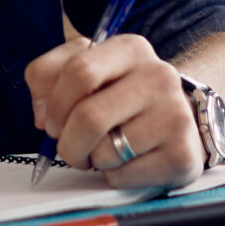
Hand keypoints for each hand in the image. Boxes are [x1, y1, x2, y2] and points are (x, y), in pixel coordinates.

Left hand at [25, 33, 203, 187]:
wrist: (181, 121)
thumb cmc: (122, 96)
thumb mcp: (87, 70)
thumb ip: (50, 77)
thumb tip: (43, 113)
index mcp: (131, 49)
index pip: (80, 71)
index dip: (55, 104)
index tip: (51, 120)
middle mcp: (159, 76)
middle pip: (89, 117)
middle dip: (67, 141)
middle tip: (69, 147)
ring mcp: (174, 115)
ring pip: (104, 151)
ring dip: (92, 159)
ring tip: (106, 149)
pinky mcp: (181, 154)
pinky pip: (123, 175)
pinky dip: (113, 175)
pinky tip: (128, 161)